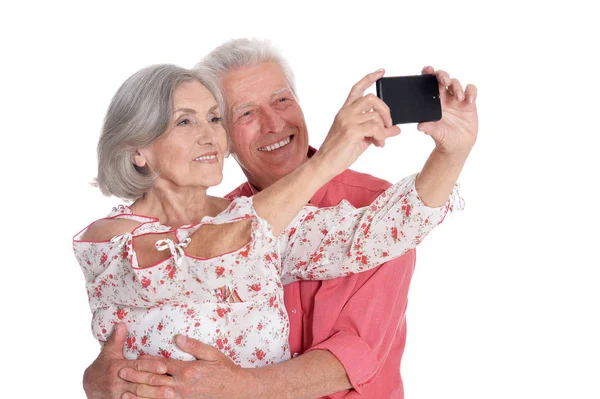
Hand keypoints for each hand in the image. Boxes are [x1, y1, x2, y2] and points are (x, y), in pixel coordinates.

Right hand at [82, 323, 167, 398]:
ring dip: (154, 396)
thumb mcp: (108, 352)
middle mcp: (118, 382)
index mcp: (118, 367)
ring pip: (138, 395)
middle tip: (171, 386)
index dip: (151, 367)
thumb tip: (122, 323)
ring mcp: (118, 394)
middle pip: (140, 383)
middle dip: (156, 384)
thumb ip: (116, 339)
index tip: (164, 367)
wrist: (89, 386)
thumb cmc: (103, 366)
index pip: (137, 366)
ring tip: (170, 395)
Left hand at [119, 335, 252, 398]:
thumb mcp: (212, 354)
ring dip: (138, 395)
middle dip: (135, 377)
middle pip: (154, 381)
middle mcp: (181, 385)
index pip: (161, 364)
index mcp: (187, 370)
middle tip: (120, 373)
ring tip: (123, 393)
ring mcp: (181, 398)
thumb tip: (177, 337)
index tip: (134, 358)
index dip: (146, 361)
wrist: (236, 391)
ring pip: (155, 397)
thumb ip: (193, 346)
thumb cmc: (225, 371)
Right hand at [314, 69, 401, 174]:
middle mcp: (345, 113)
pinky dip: (381, 137)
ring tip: (380, 141)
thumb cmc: (340, 153)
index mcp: (345, 111)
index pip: (357, 88)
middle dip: (385, 110)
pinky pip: (375, 128)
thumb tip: (396, 128)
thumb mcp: (362, 139)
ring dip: (383, 130)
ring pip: (375, 116)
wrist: (324, 164)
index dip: (370, 78)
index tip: (382, 72)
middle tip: (389, 124)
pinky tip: (379, 144)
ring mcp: (347, 121)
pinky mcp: (351, 131)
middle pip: (371, 98)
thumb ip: (377, 131)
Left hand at [417, 66, 477, 152]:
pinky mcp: (469, 103)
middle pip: (443, 79)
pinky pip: (471, 90)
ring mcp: (457, 100)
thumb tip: (420, 126)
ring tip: (459, 98)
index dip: (428, 74)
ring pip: (456, 84)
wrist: (458, 146)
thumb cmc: (444, 139)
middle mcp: (445, 98)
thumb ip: (429, 129)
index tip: (428, 70)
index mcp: (433, 102)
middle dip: (443, 76)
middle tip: (445, 81)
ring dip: (457, 88)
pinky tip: (469, 100)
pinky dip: (471, 92)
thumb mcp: (436, 134)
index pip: (429, 84)